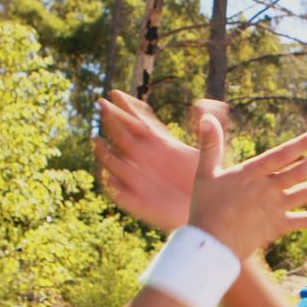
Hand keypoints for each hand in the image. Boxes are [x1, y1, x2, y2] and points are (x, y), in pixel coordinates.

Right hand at [94, 90, 226, 230]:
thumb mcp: (209, 153)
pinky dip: (111, 184)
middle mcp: (147, 158)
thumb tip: (203, 104)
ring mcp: (139, 178)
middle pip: (124, 135)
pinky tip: (106, 176)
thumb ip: (206, 130)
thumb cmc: (207, 182)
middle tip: (102, 104)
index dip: (128, 107)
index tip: (115, 93)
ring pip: (116, 162)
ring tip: (97, 140)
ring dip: (105, 152)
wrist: (205, 213)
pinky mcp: (137, 200)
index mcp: (162, 145)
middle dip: (112, 120)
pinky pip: (119, 191)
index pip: (141, 121)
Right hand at [189, 113, 306, 258]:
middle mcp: (267, 189)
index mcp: (251, 173)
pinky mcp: (278, 227)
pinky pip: (305, 221)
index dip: (303, 143)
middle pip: (301, 170)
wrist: (209, 245)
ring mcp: (275, 208)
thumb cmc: (204, 208)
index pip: (282, 154)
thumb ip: (210, 145)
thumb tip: (206, 117)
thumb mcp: (205, 173)